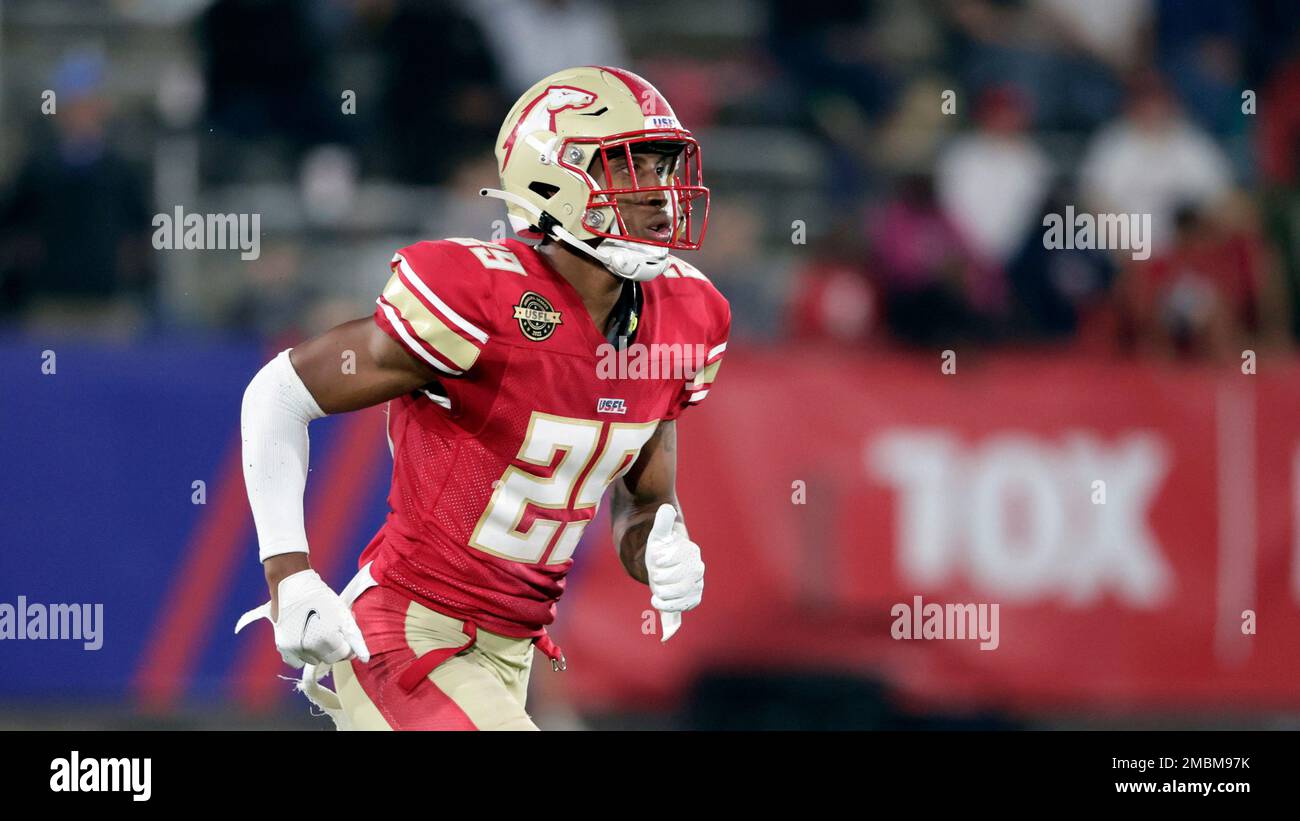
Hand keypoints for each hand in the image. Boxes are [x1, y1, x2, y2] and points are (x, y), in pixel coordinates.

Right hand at [236, 569, 369, 667]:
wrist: (293, 586)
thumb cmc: (322, 599)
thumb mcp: (343, 615)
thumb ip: (355, 638)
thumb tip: (365, 659)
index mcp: (328, 638)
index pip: (345, 655)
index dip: (348, 645)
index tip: (344, 635)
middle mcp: (310, 647)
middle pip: (330, 659)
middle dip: (334, 648)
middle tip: (331, 631)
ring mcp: (295, 648)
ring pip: (314, 660)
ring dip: (318, 651)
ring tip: (317, 631)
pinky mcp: (283, 647)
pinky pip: (296, 661)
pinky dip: (302, 654)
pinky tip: (304, 638)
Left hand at [645, 504, 704, 615]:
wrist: (663, 564)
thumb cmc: (661, 547)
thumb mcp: (658, 535)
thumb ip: (663, 521)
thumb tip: (666, 508)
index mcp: (691, 552)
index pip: (673, 563)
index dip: (660, 565)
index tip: (656, 561)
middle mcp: (697, 570)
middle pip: (676, 583)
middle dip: (660, 581)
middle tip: (655, 576)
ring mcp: (696, 586)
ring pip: (678, 598)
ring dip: (662, 597)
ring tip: (656, 591)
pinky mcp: (692, 599)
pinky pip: (682, 609)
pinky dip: (670, 612)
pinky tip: (661, 617)